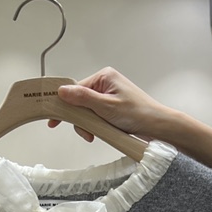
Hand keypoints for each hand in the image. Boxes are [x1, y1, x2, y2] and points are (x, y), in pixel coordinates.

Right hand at [49, 67, 163, 141]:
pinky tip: (99, 132)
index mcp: (104, 77)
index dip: (65, 105)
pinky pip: (95, 116)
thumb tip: (62, 91)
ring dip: (88, 124)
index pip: (75, 89)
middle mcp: (106, 84)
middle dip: (79, 118)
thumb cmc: (138, 113)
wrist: (157, 127)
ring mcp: (109, 96)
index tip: (55, 120)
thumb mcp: (106, 106)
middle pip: (79, 101)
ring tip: (95, 134)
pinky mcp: (112, 108)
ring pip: (87, 111)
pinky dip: (95, 125)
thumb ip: (83, 98)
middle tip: (84, 132)